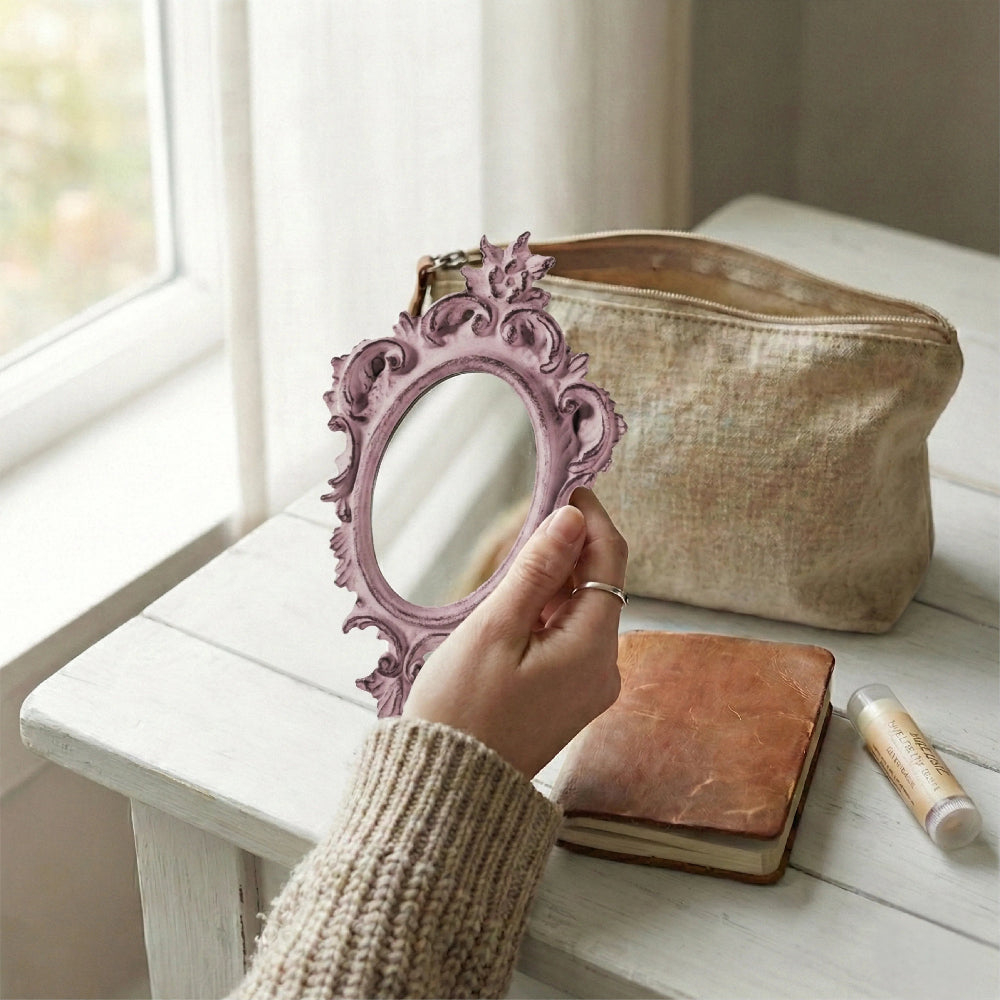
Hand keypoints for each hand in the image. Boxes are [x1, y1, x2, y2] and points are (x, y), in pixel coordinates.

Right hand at [403, 488, 627, 777]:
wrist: (446, 790)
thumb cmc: (461, 711)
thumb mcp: (495, 630)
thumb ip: (537, 570)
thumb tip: (572, 517)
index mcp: (593, 650)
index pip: (610, 561)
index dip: (591, 518)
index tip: (566, 486)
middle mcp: (604, 669)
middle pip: (599, 586)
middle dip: (568, 550)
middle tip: (525, 525)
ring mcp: (589, 687)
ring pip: (582, 611)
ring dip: (554, 583)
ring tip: (509, 571)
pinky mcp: (569, 698)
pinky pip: (569, 639)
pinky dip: (547, 615)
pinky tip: (513, 612)